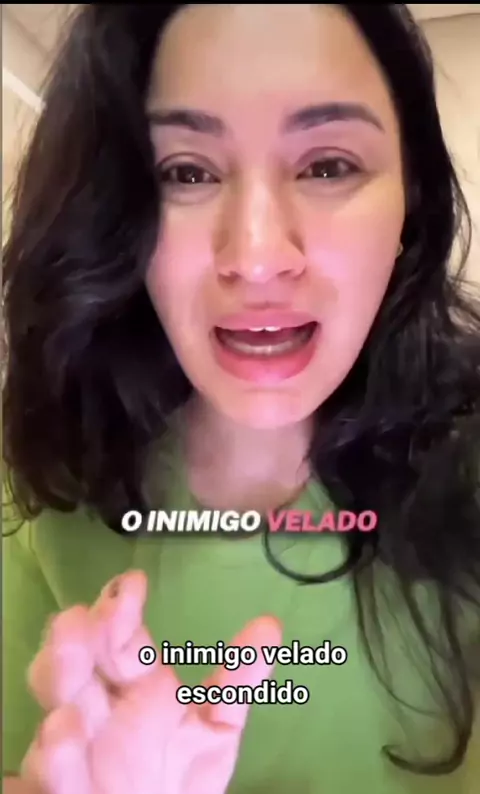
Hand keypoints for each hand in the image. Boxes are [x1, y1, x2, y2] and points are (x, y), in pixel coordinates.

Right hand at [19, 571, 281, 793]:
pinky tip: (62, 733)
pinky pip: (48, 778)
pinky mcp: (58, 790)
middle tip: (74, 621)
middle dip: (72, 644)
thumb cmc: (179, 775)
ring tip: (67, 680)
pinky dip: (52, 759)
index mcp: (134, 686)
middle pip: (74, 668)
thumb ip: (237, 681)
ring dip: (54, 690)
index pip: (118, 638)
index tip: (132, 584)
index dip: (120, 609)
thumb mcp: (215, 729)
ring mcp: (73, 751)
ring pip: (53, 715)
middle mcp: (96, 710)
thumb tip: (270, 624)